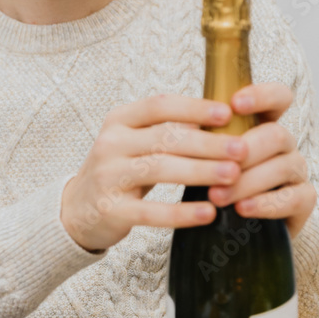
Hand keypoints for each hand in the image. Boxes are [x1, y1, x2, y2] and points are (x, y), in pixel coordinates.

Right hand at [60, 94, 248, 251]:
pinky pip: (151, 211)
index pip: (159, 105)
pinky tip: (208, 212)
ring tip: (233, 176)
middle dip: (207, 144)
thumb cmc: (120, 170)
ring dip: (200, 172)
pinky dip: (182, 213)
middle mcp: (111, 144)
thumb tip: (223, 119)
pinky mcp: (111, 210)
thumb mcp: (135, 142)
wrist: (76, 210)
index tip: (227, 113)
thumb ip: (168, 130)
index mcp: (119, 120)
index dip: (194, 107)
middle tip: (242, 149)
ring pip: (160, 170)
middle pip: (165, 138)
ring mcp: (108, 177)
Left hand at [207, 82, 316, 238]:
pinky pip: (295, 198)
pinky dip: (266, 203)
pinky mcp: (303, 201)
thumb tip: (180, 124)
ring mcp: (297, 171)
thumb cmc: (214, 184)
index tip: (235, 103)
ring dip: (247, 181)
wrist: (227, 232)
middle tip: (214, 167)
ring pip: (283, 166)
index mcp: (263, 125)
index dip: (262, 95)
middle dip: (245, 149)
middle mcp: (284, 144)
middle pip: (276, 134)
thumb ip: (203, 138)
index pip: (278, 98)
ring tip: (216, 197)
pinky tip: (243, 208)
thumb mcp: (205, 157)